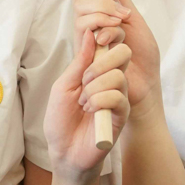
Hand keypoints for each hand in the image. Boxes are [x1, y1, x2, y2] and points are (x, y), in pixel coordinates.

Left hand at [45, 30, 130, 175]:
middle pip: (123, 53)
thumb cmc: (61, 119)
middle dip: (99, 64)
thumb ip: (79, 62)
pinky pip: (117, 97)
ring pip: (118, 76)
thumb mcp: (64, 85)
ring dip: (94, 88)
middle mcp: (111, 80)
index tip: (91, 47)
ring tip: (83, 102)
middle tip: (84, 80)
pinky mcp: (122, 113)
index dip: (104, 39)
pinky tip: (90, 110)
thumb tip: (90, 34)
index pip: (110, 43)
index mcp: (97, 70)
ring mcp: (119, 96)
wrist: (65, 150)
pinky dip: (99, 101)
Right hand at [73, 0, 161, 114]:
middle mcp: (86, 25)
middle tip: (122, 14)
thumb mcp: (133, 18)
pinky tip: (116, 37)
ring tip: (121, 26)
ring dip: (106, 12)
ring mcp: (84, 40)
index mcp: (96, 14)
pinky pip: (85, 29)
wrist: (145, 84)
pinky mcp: (86, 54)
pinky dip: (105, 26)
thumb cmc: (141, 55)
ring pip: (81, 11)